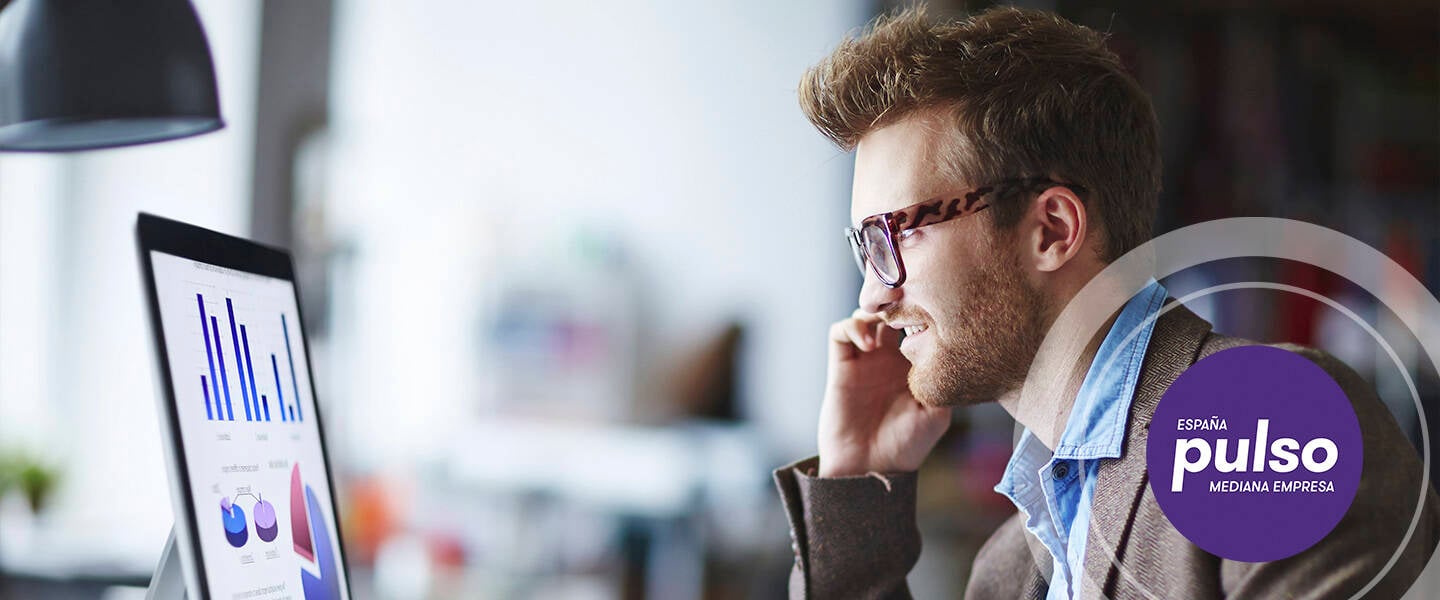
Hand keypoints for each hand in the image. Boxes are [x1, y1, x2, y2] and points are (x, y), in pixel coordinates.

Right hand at [817, 309, 951, 477]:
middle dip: (898, 300)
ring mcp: (864, 358)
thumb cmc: (907, 445)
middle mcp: (889, 356)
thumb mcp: (938, 412)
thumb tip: (945, 346)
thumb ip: (943, 379)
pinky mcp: (841, 365)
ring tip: (886, 323)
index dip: (923, 309)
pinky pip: (840, 331)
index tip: (932, 308)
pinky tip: (868, 344)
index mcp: (914, 363)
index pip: (918, 321)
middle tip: (906, 300)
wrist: (871, 468)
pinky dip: (852, 327)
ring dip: (874, 310)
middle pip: (891, 309)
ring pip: (865, 313)